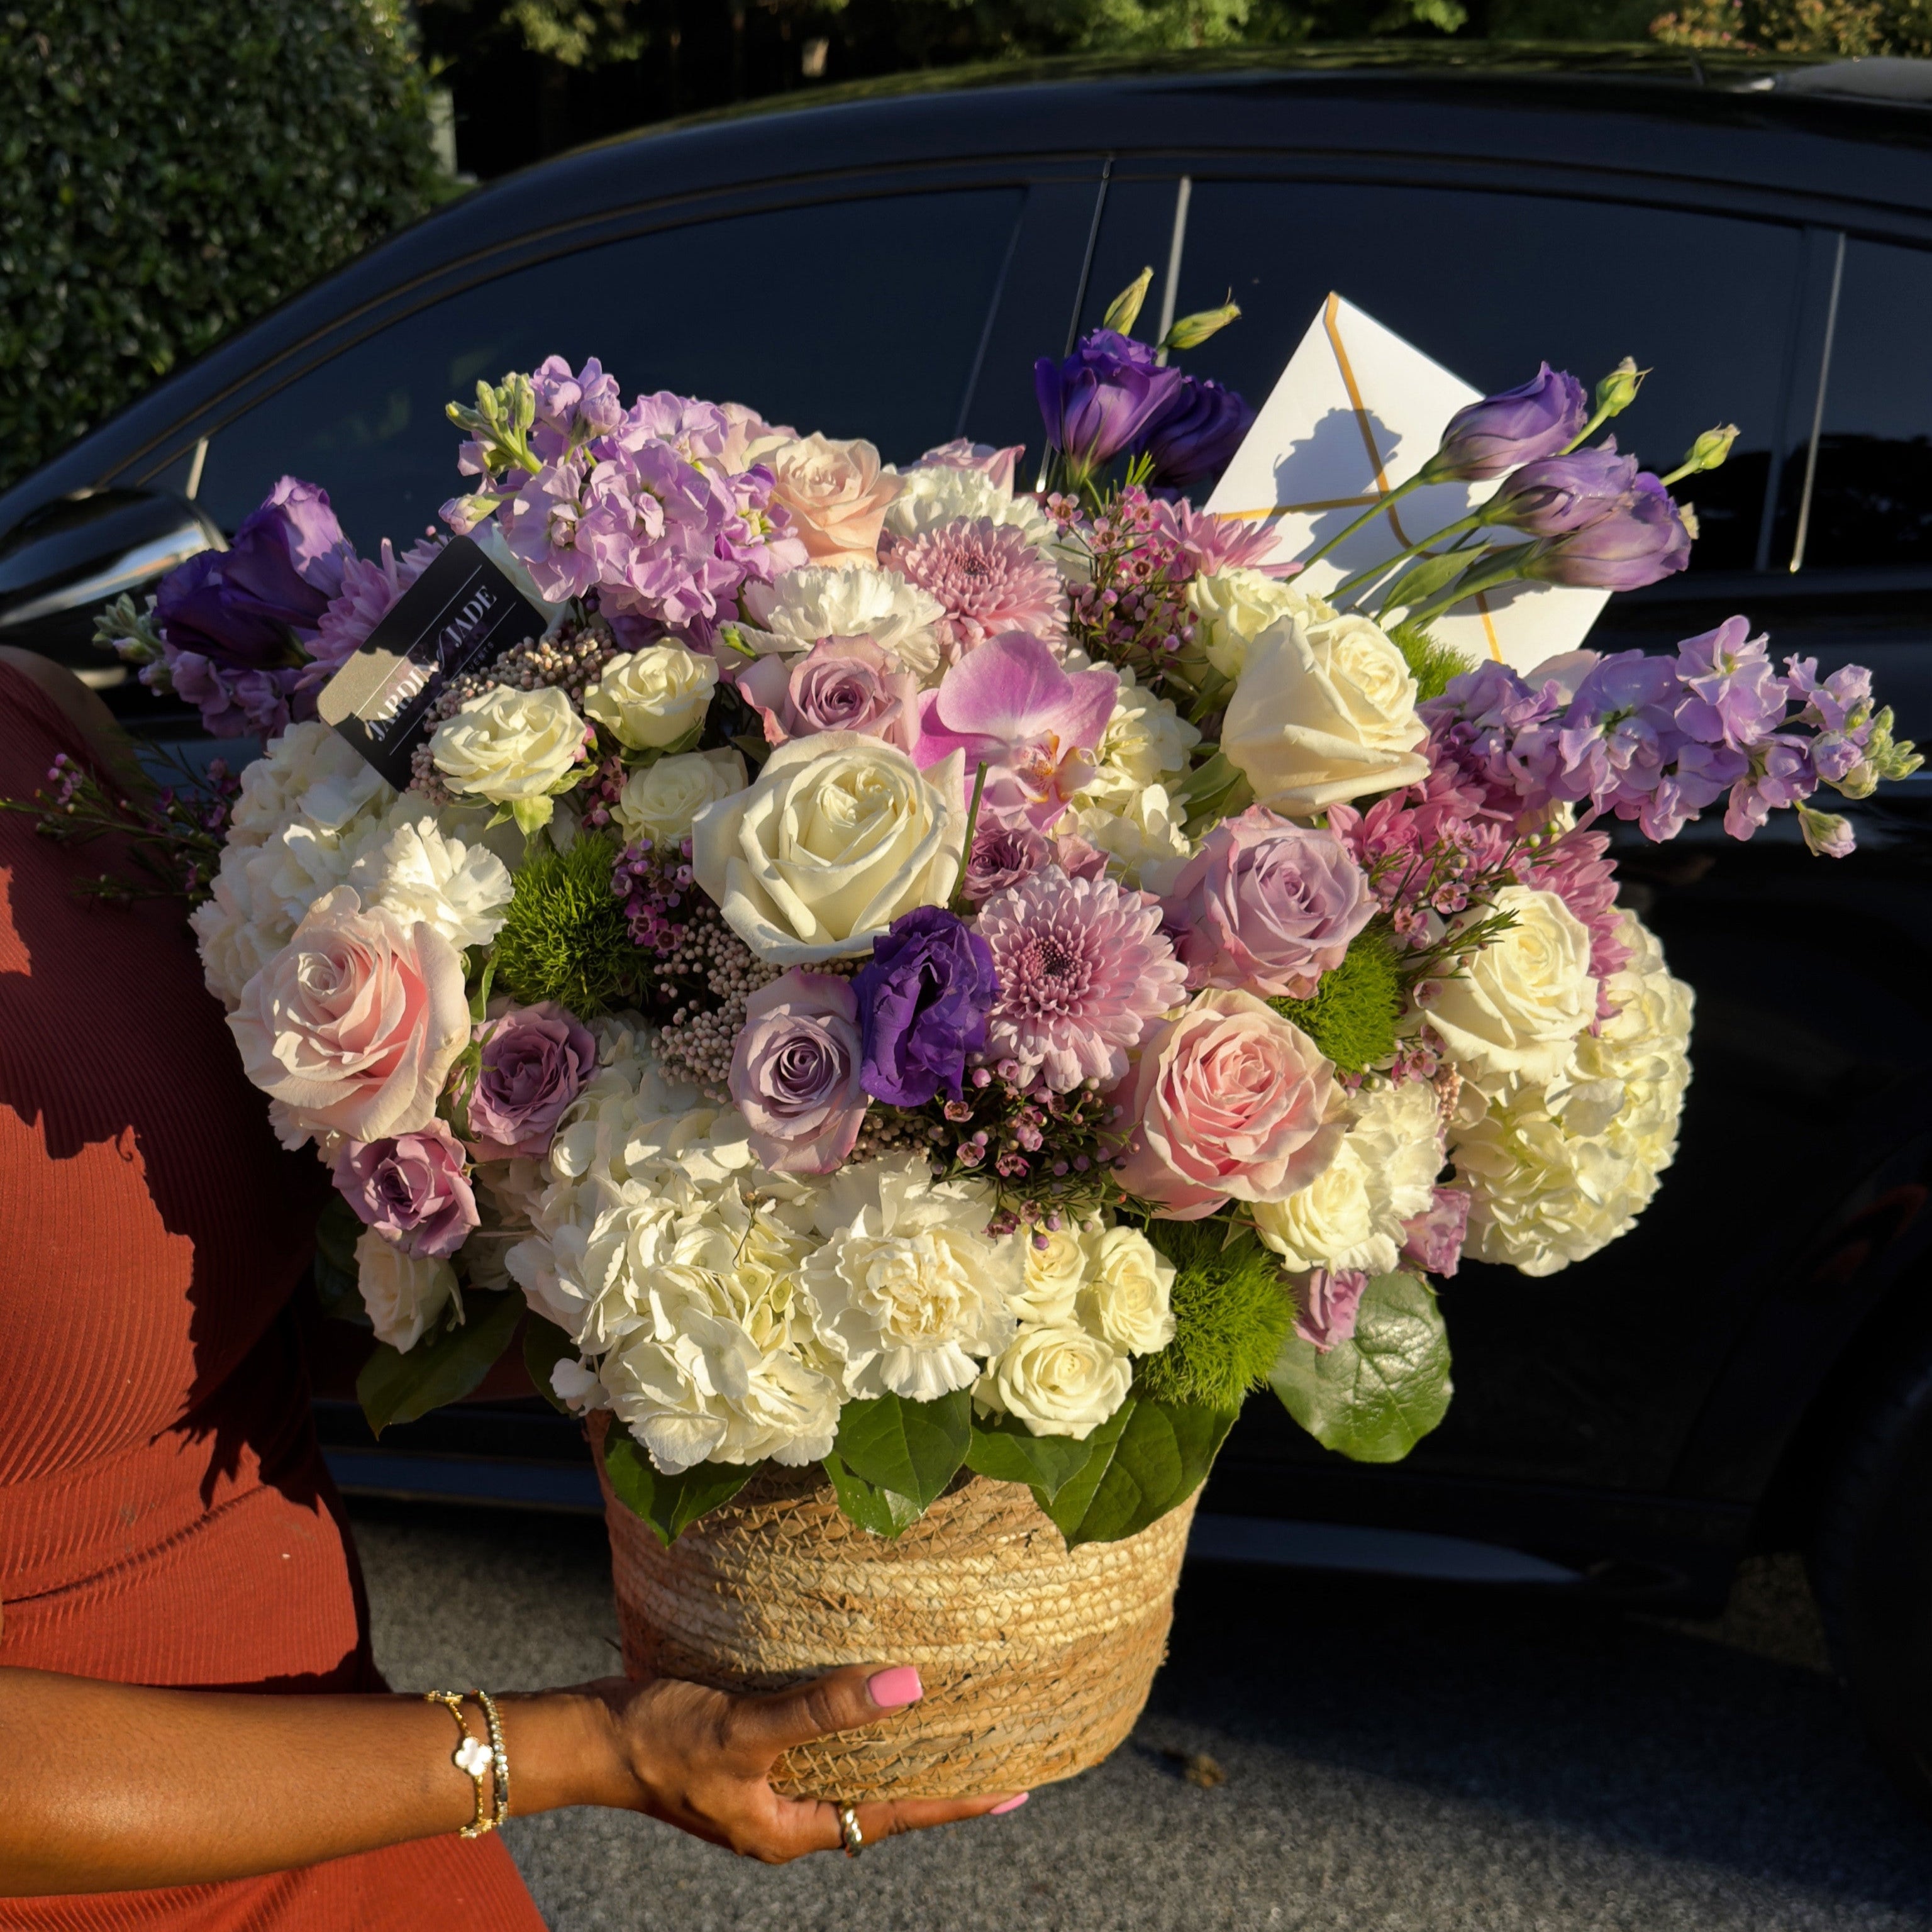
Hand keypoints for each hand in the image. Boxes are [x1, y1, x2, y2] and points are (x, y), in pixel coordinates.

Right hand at [585, 1665, 1024, 1861]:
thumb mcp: (749, 1729)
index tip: (1014, 1789)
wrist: (592, 1735)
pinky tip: (866, 1695)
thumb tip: (909, 1689)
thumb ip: (825, 1710)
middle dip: (933, 1779)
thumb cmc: (663, 1740)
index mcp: (790, 1830)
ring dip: (893, 1749)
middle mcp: (785, 1816)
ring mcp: (766, 1787)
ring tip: (947, 1722)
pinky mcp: (748, 1753)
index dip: (956, 1801)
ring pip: (848, 1770)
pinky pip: (818, 1743)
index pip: (895, 1816)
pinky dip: (851, 1724)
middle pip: (878, 1799)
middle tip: (995, 1753)